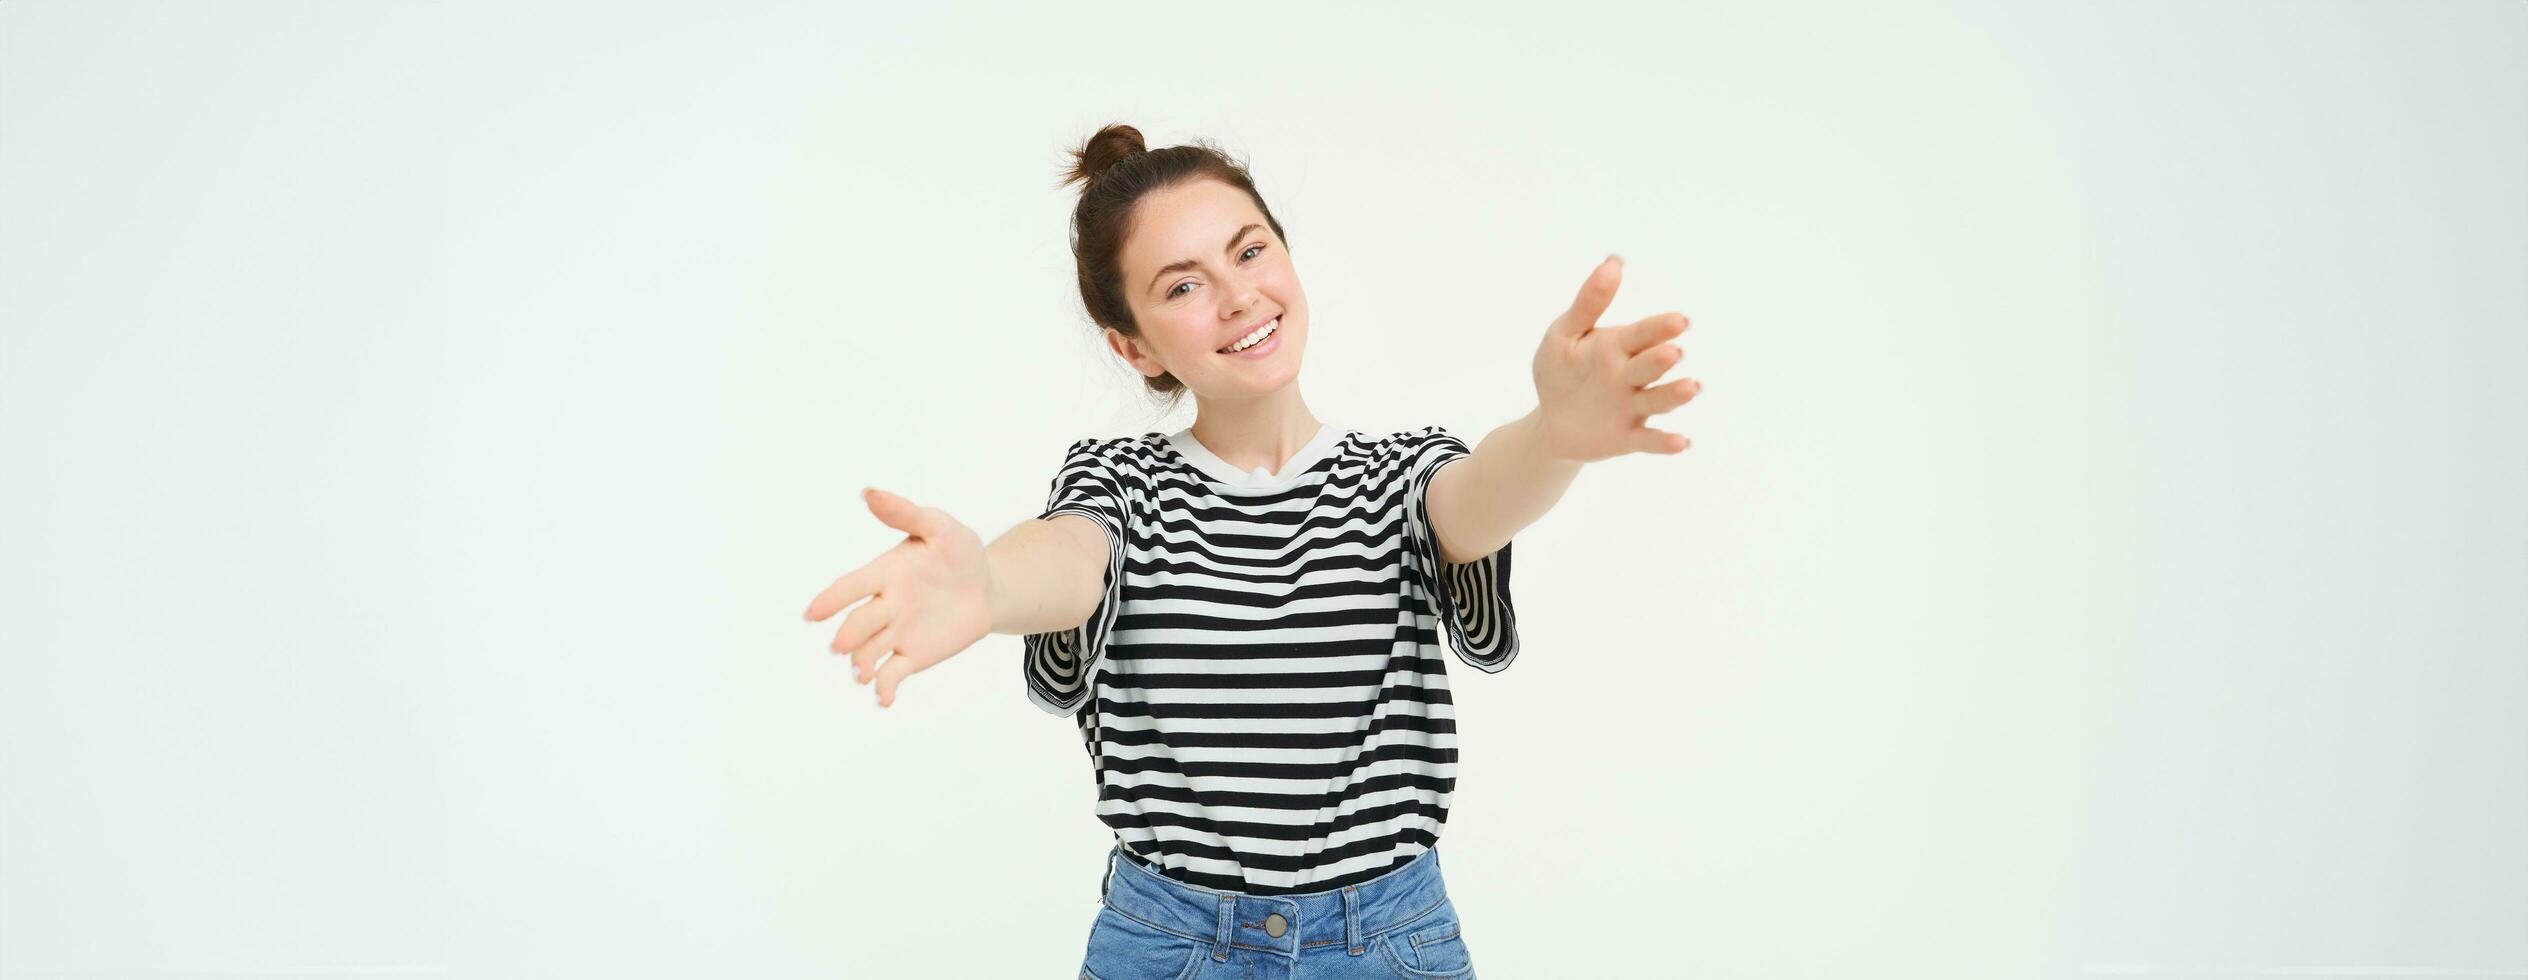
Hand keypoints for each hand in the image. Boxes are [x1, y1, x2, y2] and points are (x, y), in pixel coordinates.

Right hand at [801, 487, 992, 708]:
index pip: (851, 586)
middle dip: (849, 635)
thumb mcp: (939, 527)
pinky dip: (884, 688)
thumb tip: (868, 492)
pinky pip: (892, 674)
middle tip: (842, 647)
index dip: (831, 599)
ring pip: (870, 652)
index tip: (813, 613)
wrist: (988, 587)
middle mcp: (884, 606)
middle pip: (859, 623)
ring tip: (863, 674)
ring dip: (862, 664)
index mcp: (885, 573)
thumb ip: (905, 513)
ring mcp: (896, 633)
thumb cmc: (959, 552)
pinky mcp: (913, 655)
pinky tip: (884, 699)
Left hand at [1530, 254, 1700, 461]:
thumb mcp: (1564, 334)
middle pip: (1651, 365)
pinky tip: (1682, 442)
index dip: (1659, 328)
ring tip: (1691, 387)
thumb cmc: (1562, 370)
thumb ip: (1589, 302)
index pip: (1642, 334)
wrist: (1553, 420)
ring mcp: (1633, 407)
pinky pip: (1649, 440)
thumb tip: (1615, 261)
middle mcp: (1632, 375)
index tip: (1679, 320)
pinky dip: (1665, 442)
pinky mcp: (1628, 437)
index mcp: (1619, 346)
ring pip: (1658, 399)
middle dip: (1662, 358)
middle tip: (1674, 352)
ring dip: (1675, 394)